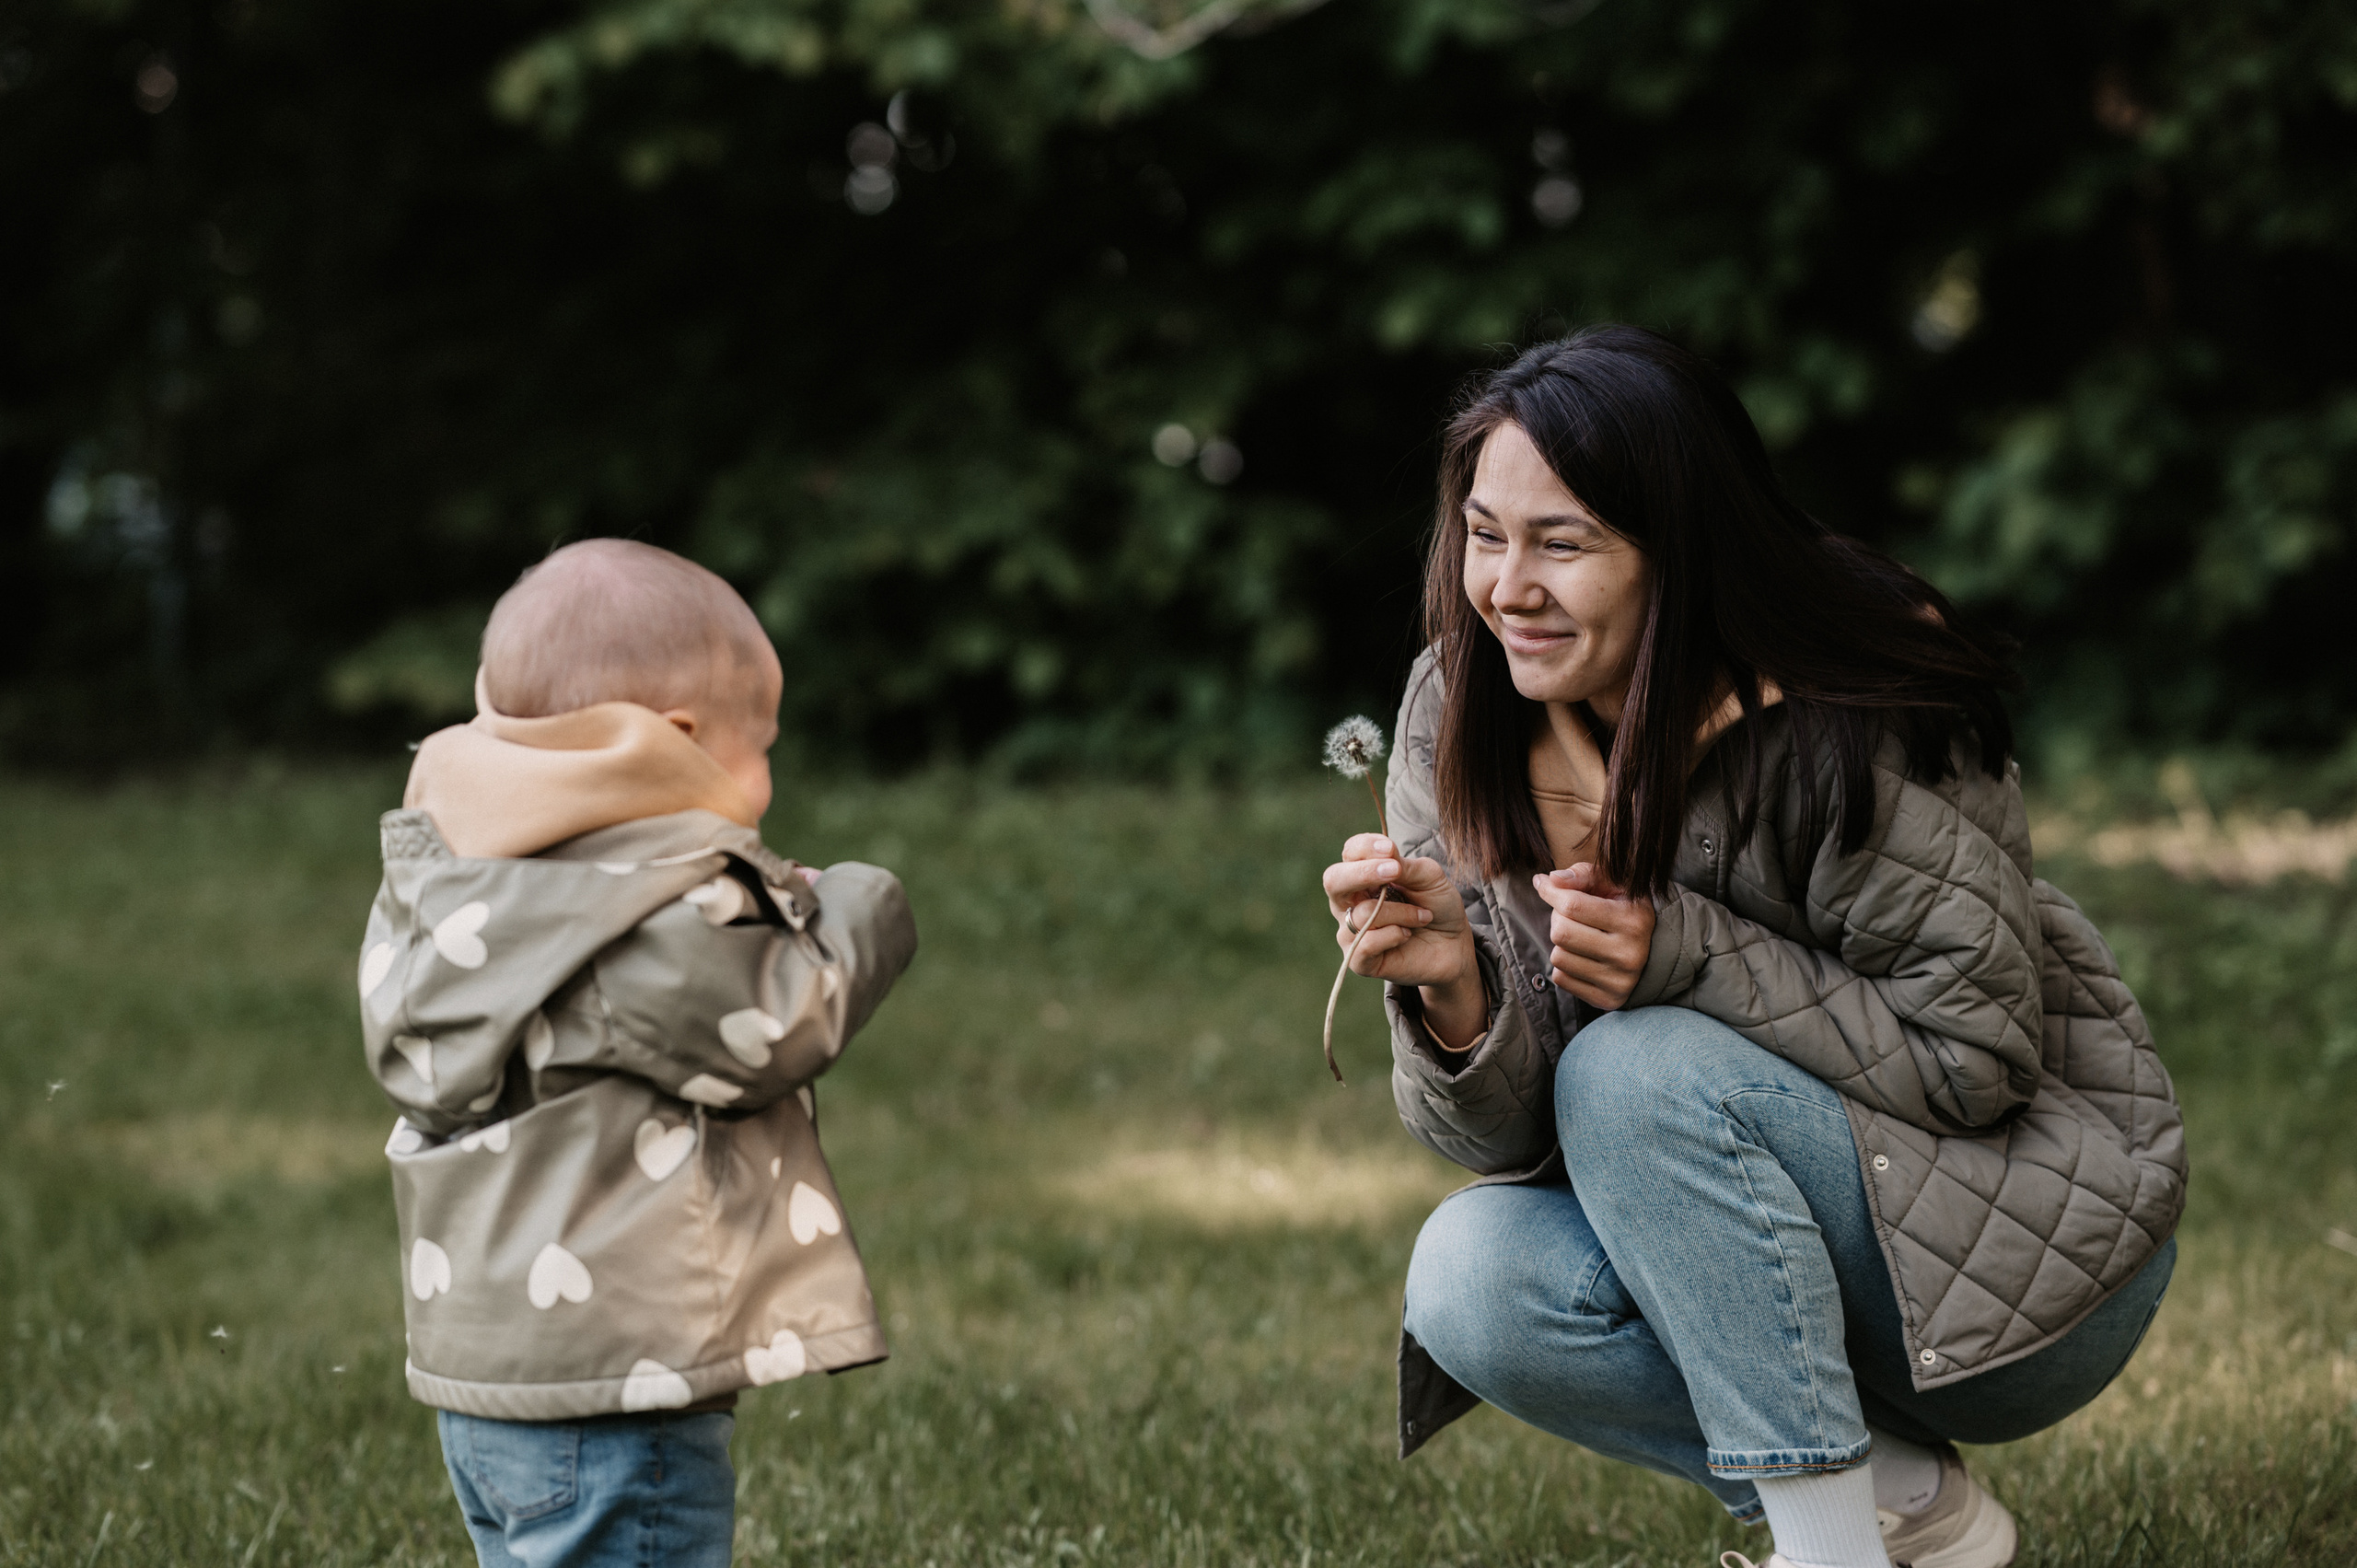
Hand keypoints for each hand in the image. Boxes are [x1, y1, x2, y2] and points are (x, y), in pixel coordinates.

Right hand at [1321, 835, 1485, 1049]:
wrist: (1453, 946)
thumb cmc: (1436, 907)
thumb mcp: (1430, 877)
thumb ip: (1405, 865)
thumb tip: (1385, 856)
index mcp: (1363, 876)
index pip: (1350, 853)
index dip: (1365, 847)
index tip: (1390, 849)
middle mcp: (1349, 902)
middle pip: (1334, 880)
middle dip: (1362, 873)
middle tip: (1395, 872)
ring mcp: (1351, 931)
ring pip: (1362, 913)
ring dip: (1401, 913)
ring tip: (1422, 917)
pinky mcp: (1358, 960)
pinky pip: (1365, 944)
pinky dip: (1393, 935)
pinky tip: (1406, 936)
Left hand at [1532, 862, 1655, 1009]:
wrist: (1653, 953)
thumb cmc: (1625, 909)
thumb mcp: (1614, 883)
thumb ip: (1582, 874)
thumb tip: (1549, 881)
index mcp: (1634, 921)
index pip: (1572, 905)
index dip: (1550, 892)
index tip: (1544, 885)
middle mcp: (1629, 954)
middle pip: (1560, 932)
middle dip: (1557, 918)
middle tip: (1569, 915)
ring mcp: (1619, 981)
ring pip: (1558, 957)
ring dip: (1561, 944)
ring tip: (1579, 936)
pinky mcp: (1607, 1000)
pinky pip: (1561, 979)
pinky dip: (1564, 965)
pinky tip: (1582, 957)